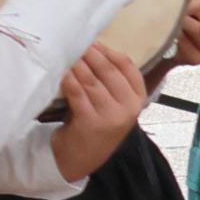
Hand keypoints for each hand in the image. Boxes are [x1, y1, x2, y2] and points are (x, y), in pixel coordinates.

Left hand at [50, 44, 147, 180]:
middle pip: (109, 71)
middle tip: (73, 41)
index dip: (108, 51)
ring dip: (77, 64)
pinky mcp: (90, 122)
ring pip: (92, 80)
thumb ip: (112, 81)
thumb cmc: (96, 124)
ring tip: (64, 52)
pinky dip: (67, 79)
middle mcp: (129, 108)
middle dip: (90, 54)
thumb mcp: (114, 104)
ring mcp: (111, 116)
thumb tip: (94, 47)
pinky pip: (77, 92)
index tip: (92, 41)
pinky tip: (60, 70)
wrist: (81, 157)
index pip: (127, 66)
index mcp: (139, 99)